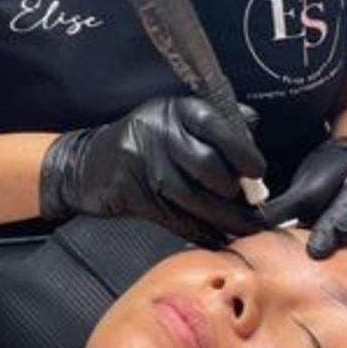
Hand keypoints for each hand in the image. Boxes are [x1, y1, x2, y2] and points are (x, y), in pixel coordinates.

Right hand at [39, 96, 266, 246]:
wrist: (87, 164)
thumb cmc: (140, 140)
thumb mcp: (171, 117)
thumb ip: (212, 120)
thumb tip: (251, 126)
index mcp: (175, 110)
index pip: (217, 126)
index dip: (243, 152)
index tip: (258, 170)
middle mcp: (160, 134)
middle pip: (208, 166)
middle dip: (234, 190)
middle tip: (249, 201)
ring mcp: (146, 166)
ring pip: (196, 199)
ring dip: (226, 218)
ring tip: (245, 225)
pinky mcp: (137, 196)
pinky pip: (178, 220)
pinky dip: (202, 232)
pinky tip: (217, 237)